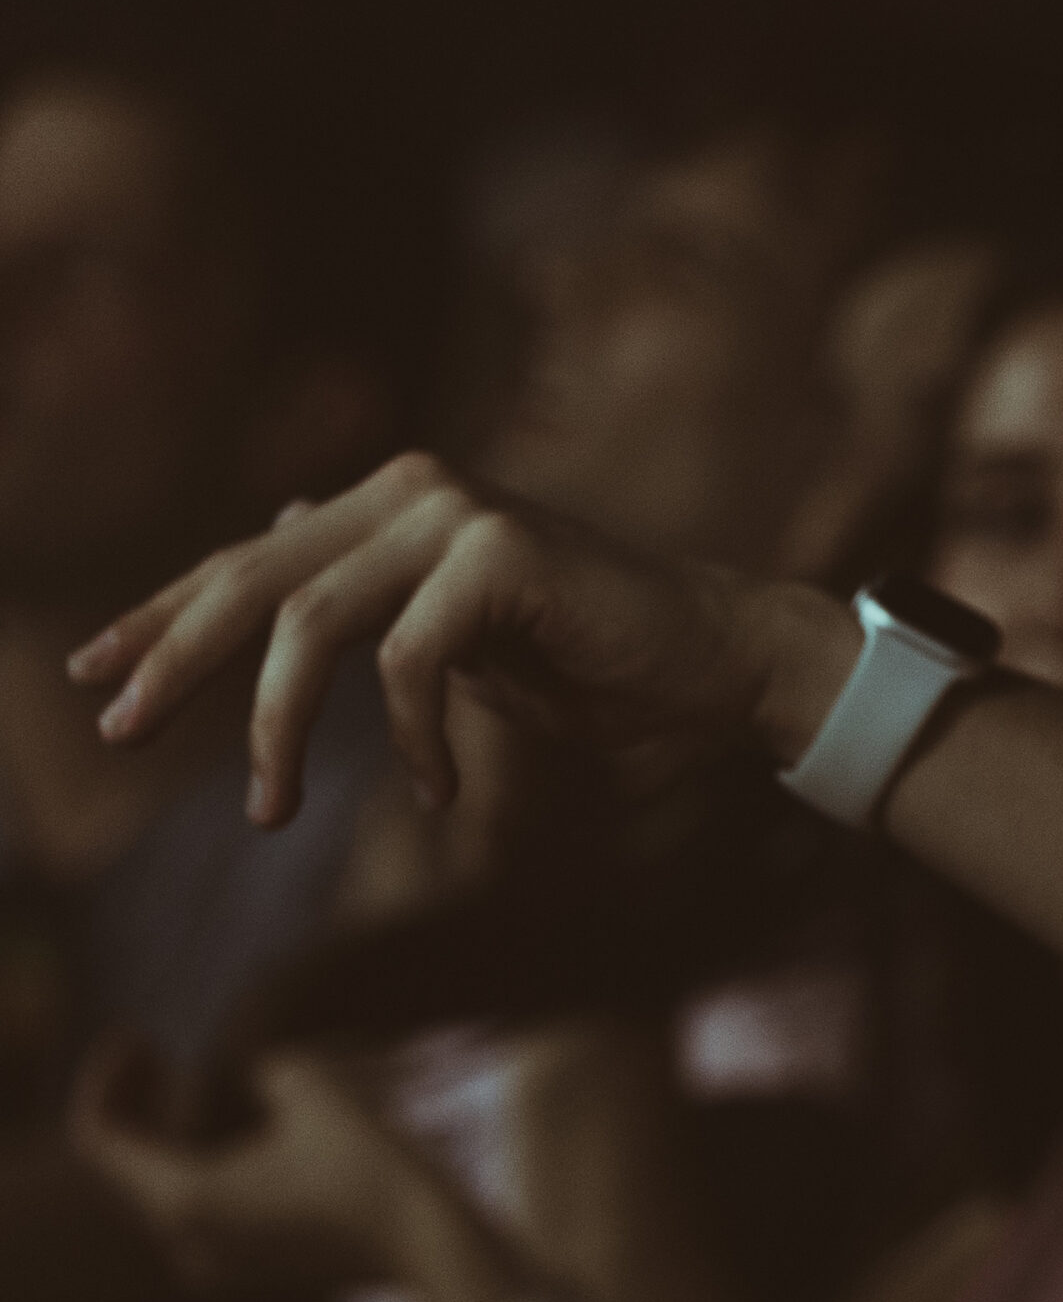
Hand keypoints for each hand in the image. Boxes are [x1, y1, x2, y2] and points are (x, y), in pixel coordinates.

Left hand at [68, 1038, 431, 1295]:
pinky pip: (202, 1209)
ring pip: (164, 1186)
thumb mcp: (314, 1087)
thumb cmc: (376, 1165)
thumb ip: (264, 1071)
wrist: (437, 1244)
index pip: (99, 1137)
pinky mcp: (255, 1268)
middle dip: (139, 1101)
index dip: (108, 1078)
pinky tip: (238, 1129)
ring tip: (196, 1080)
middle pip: (127, 1163)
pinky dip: (204, 1163)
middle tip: (158, 1051)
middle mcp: (187, 1241)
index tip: (141, 1036)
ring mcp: (219, 1264)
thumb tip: (261, 1081)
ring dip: (171, 1132)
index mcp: (184, 1199)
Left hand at [73, 451, 846, 826]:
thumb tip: (276, 553)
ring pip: (311, 624)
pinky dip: (409, 738)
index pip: (247, 560)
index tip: (92, 673)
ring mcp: (455, 510)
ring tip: (270, 812)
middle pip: (252, 580)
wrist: (731, 664)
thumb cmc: (607, 669)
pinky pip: (407, 658)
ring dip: (278, 729)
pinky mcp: (499, 552)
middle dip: (175, 660)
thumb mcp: (463, 644)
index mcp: (393, 506)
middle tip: (119, 732)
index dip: (162, 616)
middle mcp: (411, 489)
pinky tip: (439, 792)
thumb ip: (377, 604)